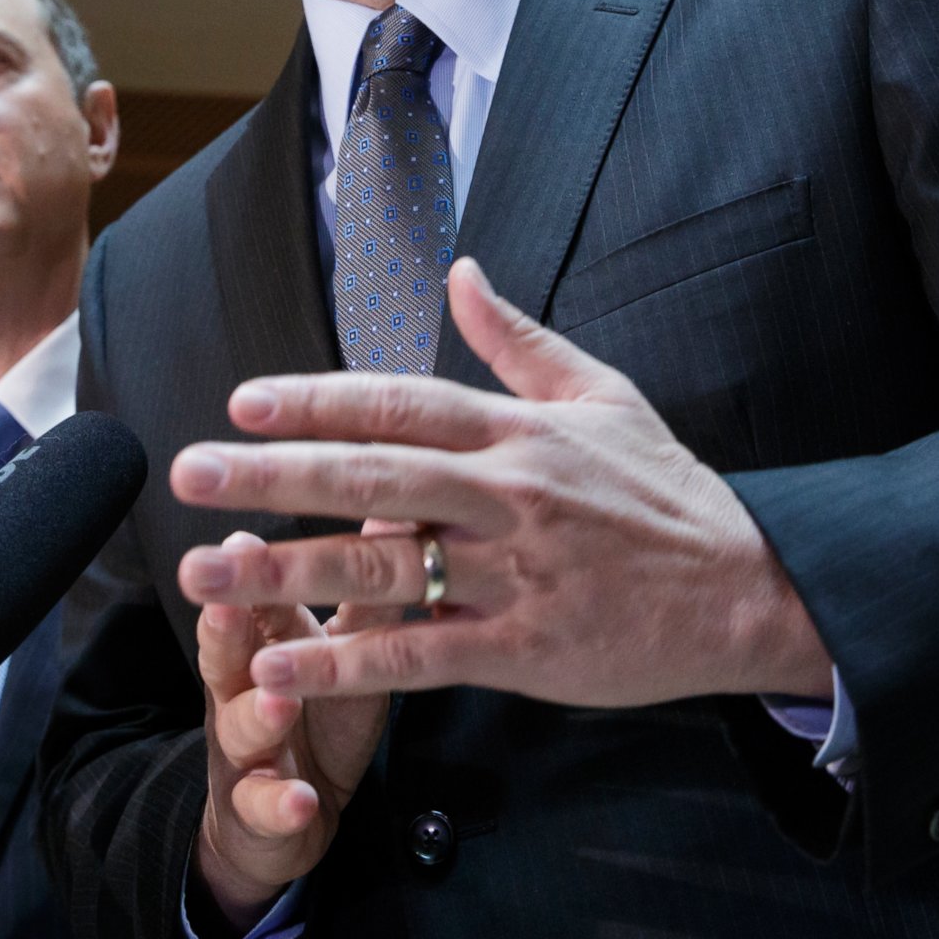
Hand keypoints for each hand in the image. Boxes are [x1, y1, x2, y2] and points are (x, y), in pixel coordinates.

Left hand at [172, 258, 831, 706]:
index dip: (316, 399)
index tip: (242, 402)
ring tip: (204, 574)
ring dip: (286, 571)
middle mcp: (507, 496)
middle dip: (272, 475)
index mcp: (518, 431)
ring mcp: (514, 575)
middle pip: (372, 476)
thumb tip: (459, 274)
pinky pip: (418, 655)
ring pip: (384, 568)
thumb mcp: (603, 394)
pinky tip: (277, 665)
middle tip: (186, 474)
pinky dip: (345, 662)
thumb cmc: (666, 493)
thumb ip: (518, 340)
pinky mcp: (524, 650)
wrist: (751, 591)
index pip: (400, 403)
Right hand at [191, 530, 394, 929]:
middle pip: (225, 653)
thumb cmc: (315, 711)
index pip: (248, 597)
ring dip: (256, 716)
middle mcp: (240, 690)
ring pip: (239, 729)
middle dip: (223, 630)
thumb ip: (360, 590)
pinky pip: (264, 810)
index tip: (244, 537)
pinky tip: (298, 800)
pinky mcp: (256, 811)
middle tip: (226, 604)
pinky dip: (279, 804)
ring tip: (277, 705)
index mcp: (260, 644)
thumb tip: (394, 509)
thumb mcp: (339, 650)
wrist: (276, 816)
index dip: (244, 570)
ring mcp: (244, 751)